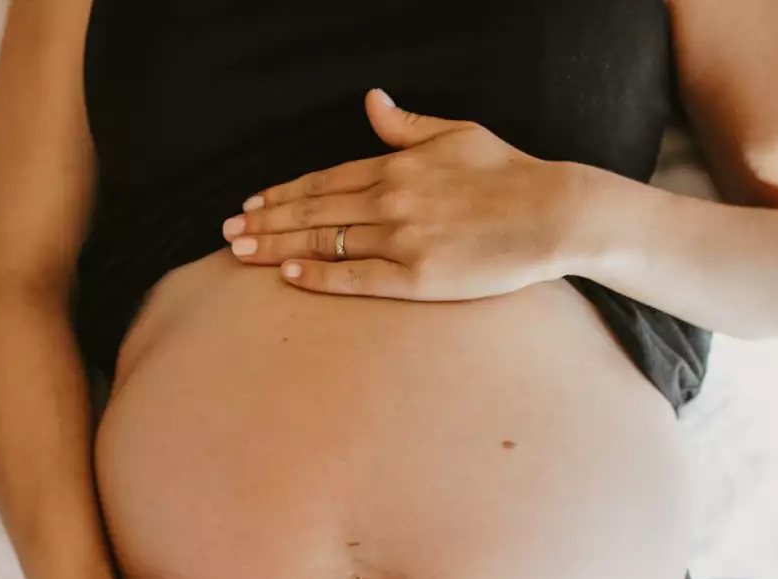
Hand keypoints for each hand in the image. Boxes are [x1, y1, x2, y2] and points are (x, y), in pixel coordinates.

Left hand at [221, 88, 582, 299]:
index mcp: (396, 166)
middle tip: (226, 234)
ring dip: (277, 248)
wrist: (551, 213)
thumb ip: (406, 124)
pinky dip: (319, 277)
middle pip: (312, 213)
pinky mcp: (416, 278)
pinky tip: (288, 277)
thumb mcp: (456, 133)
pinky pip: (356, 278)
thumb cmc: (508, 172)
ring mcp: (401, 240)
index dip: (283, 194)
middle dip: (265, 222)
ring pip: (324, 243)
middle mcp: (389, 200)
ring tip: (240, 254)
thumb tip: (371, 100)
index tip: (252, 204)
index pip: (323, 182)